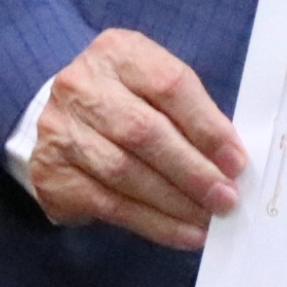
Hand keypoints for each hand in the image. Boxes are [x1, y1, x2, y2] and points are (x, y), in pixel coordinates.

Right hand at [20, 28, 248, 246]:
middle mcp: (81, 85)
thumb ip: (191, 114)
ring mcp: (60, 129)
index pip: (169, 85)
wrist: (65, 122)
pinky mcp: (51, 172)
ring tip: (208, 220)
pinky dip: (153, 223)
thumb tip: (231, 163)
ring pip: (125, 172)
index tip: (235, 161)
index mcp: (118, 53)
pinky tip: (183, 234)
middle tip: (225, 198)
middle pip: (144, 132)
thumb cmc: (127, 103)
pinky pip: (109, 204)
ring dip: (175, 202)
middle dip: (192, 171)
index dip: (207, 126)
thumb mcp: (156, 90)